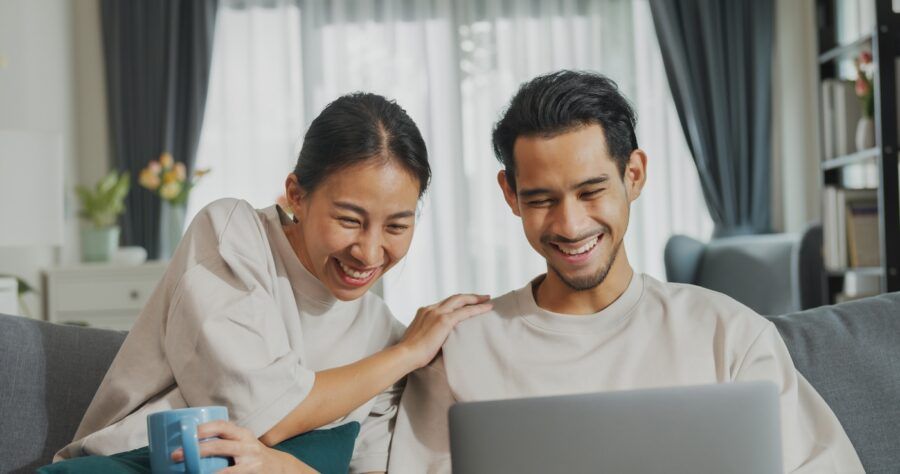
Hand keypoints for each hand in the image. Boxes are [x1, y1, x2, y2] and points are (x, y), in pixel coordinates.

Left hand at [171, 420, 316, 473]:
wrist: (280, 468)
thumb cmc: (252, 454)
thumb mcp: (243, 442)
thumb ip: (225, 440)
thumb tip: (190, 442)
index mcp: (242, 434)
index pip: (223, 426)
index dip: (205, 428)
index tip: (188, 433)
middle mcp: (248, 446)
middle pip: (220, 447)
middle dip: (197, 450)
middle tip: (176, 455)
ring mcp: (251, 463)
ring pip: (226, 470)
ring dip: (205, 473)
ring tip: (189, 473)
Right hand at [399, 293, 491, 368]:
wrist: (405, 355)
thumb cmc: (411, 353)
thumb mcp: (420, 338)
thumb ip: (430, 334)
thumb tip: (439, 340)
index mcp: (424, 311)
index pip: (444, 303)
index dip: (457, 302)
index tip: (466, 303)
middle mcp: (431, 308)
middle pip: (454, 298)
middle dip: (469, 296)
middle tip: (482, 297)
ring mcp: (437, 313)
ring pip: (461, 300)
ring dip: (476, 299)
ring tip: (487, 300)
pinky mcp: (444, 320)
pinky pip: (465, 311)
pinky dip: (477, 308)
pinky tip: (487, 308)